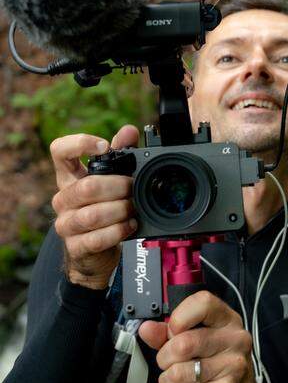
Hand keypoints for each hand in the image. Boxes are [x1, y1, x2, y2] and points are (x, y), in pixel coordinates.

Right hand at [51, 124, 138, 290]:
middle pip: (87, 187)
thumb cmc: (103, 207)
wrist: (94, 251)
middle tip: (132, 188)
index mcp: (69, 177)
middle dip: (118, 187)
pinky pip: (97, 239)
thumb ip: (121, 153)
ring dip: (120, 211)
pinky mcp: (75, 246)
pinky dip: (118, 231)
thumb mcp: (112, 179)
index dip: (80, 143)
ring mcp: (66, 224)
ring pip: (93, 215)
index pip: (59, 150)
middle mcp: (63, 199)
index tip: (104, 146)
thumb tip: (128, 130)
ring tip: (133, 209)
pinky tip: (129, 225)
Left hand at [139, 291, 269, 382]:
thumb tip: (147, 328)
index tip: (173, 332)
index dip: (179, 318)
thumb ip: (169, 335)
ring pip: (177, 372)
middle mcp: (235, 340)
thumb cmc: (218, 372)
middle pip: (183, 343)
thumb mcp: (197, 347)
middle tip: (170, 365)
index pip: (203, 302)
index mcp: (228, 321)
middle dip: (165, 359)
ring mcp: (233, 366)